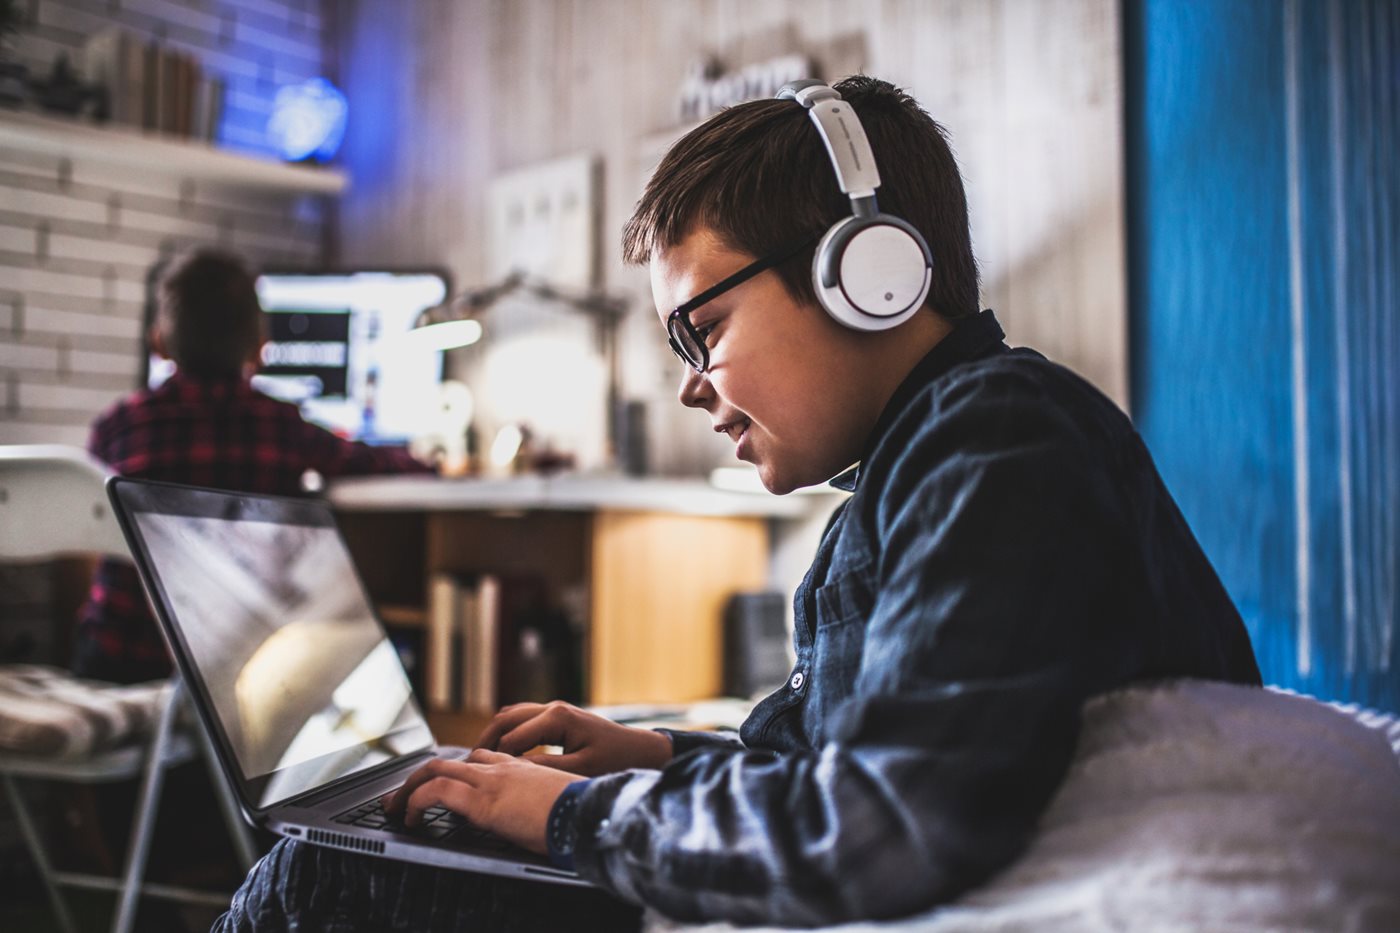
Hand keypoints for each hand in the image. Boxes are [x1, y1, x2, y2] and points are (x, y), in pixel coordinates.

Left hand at [382, 749, 578, 854]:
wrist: (591, 813)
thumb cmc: (583, 812)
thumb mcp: (558, 802)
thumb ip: (540, 801)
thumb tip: (538, 817)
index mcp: (522, 769)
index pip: (480, 758)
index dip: (456, 771)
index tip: (441, 785)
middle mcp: (503, 768)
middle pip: (450, 760)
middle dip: (420, 777)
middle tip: (401, 796)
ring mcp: (491, 781)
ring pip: (435, 770)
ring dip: (409, 789)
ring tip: (396, 809)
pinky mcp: (484, 801)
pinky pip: (438, 792)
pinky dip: (416, 803)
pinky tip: (411, 819)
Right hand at [476, 701, 672, 775]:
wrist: (641, 750)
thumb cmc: (616, 760)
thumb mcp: (580, 770)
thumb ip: (546, 769)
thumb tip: (514, 772)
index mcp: (557, 718)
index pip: (513, 737)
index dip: (494, 757)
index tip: (478, 776)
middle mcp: (553, 708)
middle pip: (506, 719)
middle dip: (486, 741)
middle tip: (469, 765)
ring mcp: (555, 710)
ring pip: (512, 715)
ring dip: (495, 734)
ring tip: (480, 759)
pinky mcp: (558, 717)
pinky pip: (524, 719)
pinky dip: (509, 732)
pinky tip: (503, 752)